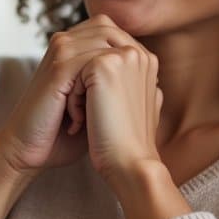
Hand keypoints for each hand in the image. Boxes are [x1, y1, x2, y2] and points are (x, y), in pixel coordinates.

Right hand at [0, 15, 138, 175]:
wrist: (28, 149)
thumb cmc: (63, 131)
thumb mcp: (96, 102)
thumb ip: (119, 84)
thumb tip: (154, 79)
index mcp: (75, 45)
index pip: (115, 31)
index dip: (126, 59)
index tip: (125, 95)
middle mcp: (67, 41)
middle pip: (112, 32)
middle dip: (120, 66)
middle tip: (114, 103)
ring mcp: (62, 51)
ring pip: (105, 50)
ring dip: (106, 84)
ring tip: (92, 115)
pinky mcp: (58, 67)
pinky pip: (94, 66)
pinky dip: (94, 96)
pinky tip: (81, 120)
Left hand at [75, 21, 164, 184]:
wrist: (128, 165)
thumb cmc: (126, 142)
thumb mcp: (130, 103)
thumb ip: (125, 81)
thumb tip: (108, 74)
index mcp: (147, 61)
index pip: (102, 53)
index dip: (86, 78)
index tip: (93, 109)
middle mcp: (141, 53)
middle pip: (89, 54)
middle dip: (80, 81)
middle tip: (89, 115)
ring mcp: (125, 55)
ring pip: (80, 64)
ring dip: (76, 90)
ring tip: (85, 118)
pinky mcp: (106, 64)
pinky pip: (73, 72)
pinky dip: (71, 98)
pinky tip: (82, 120)